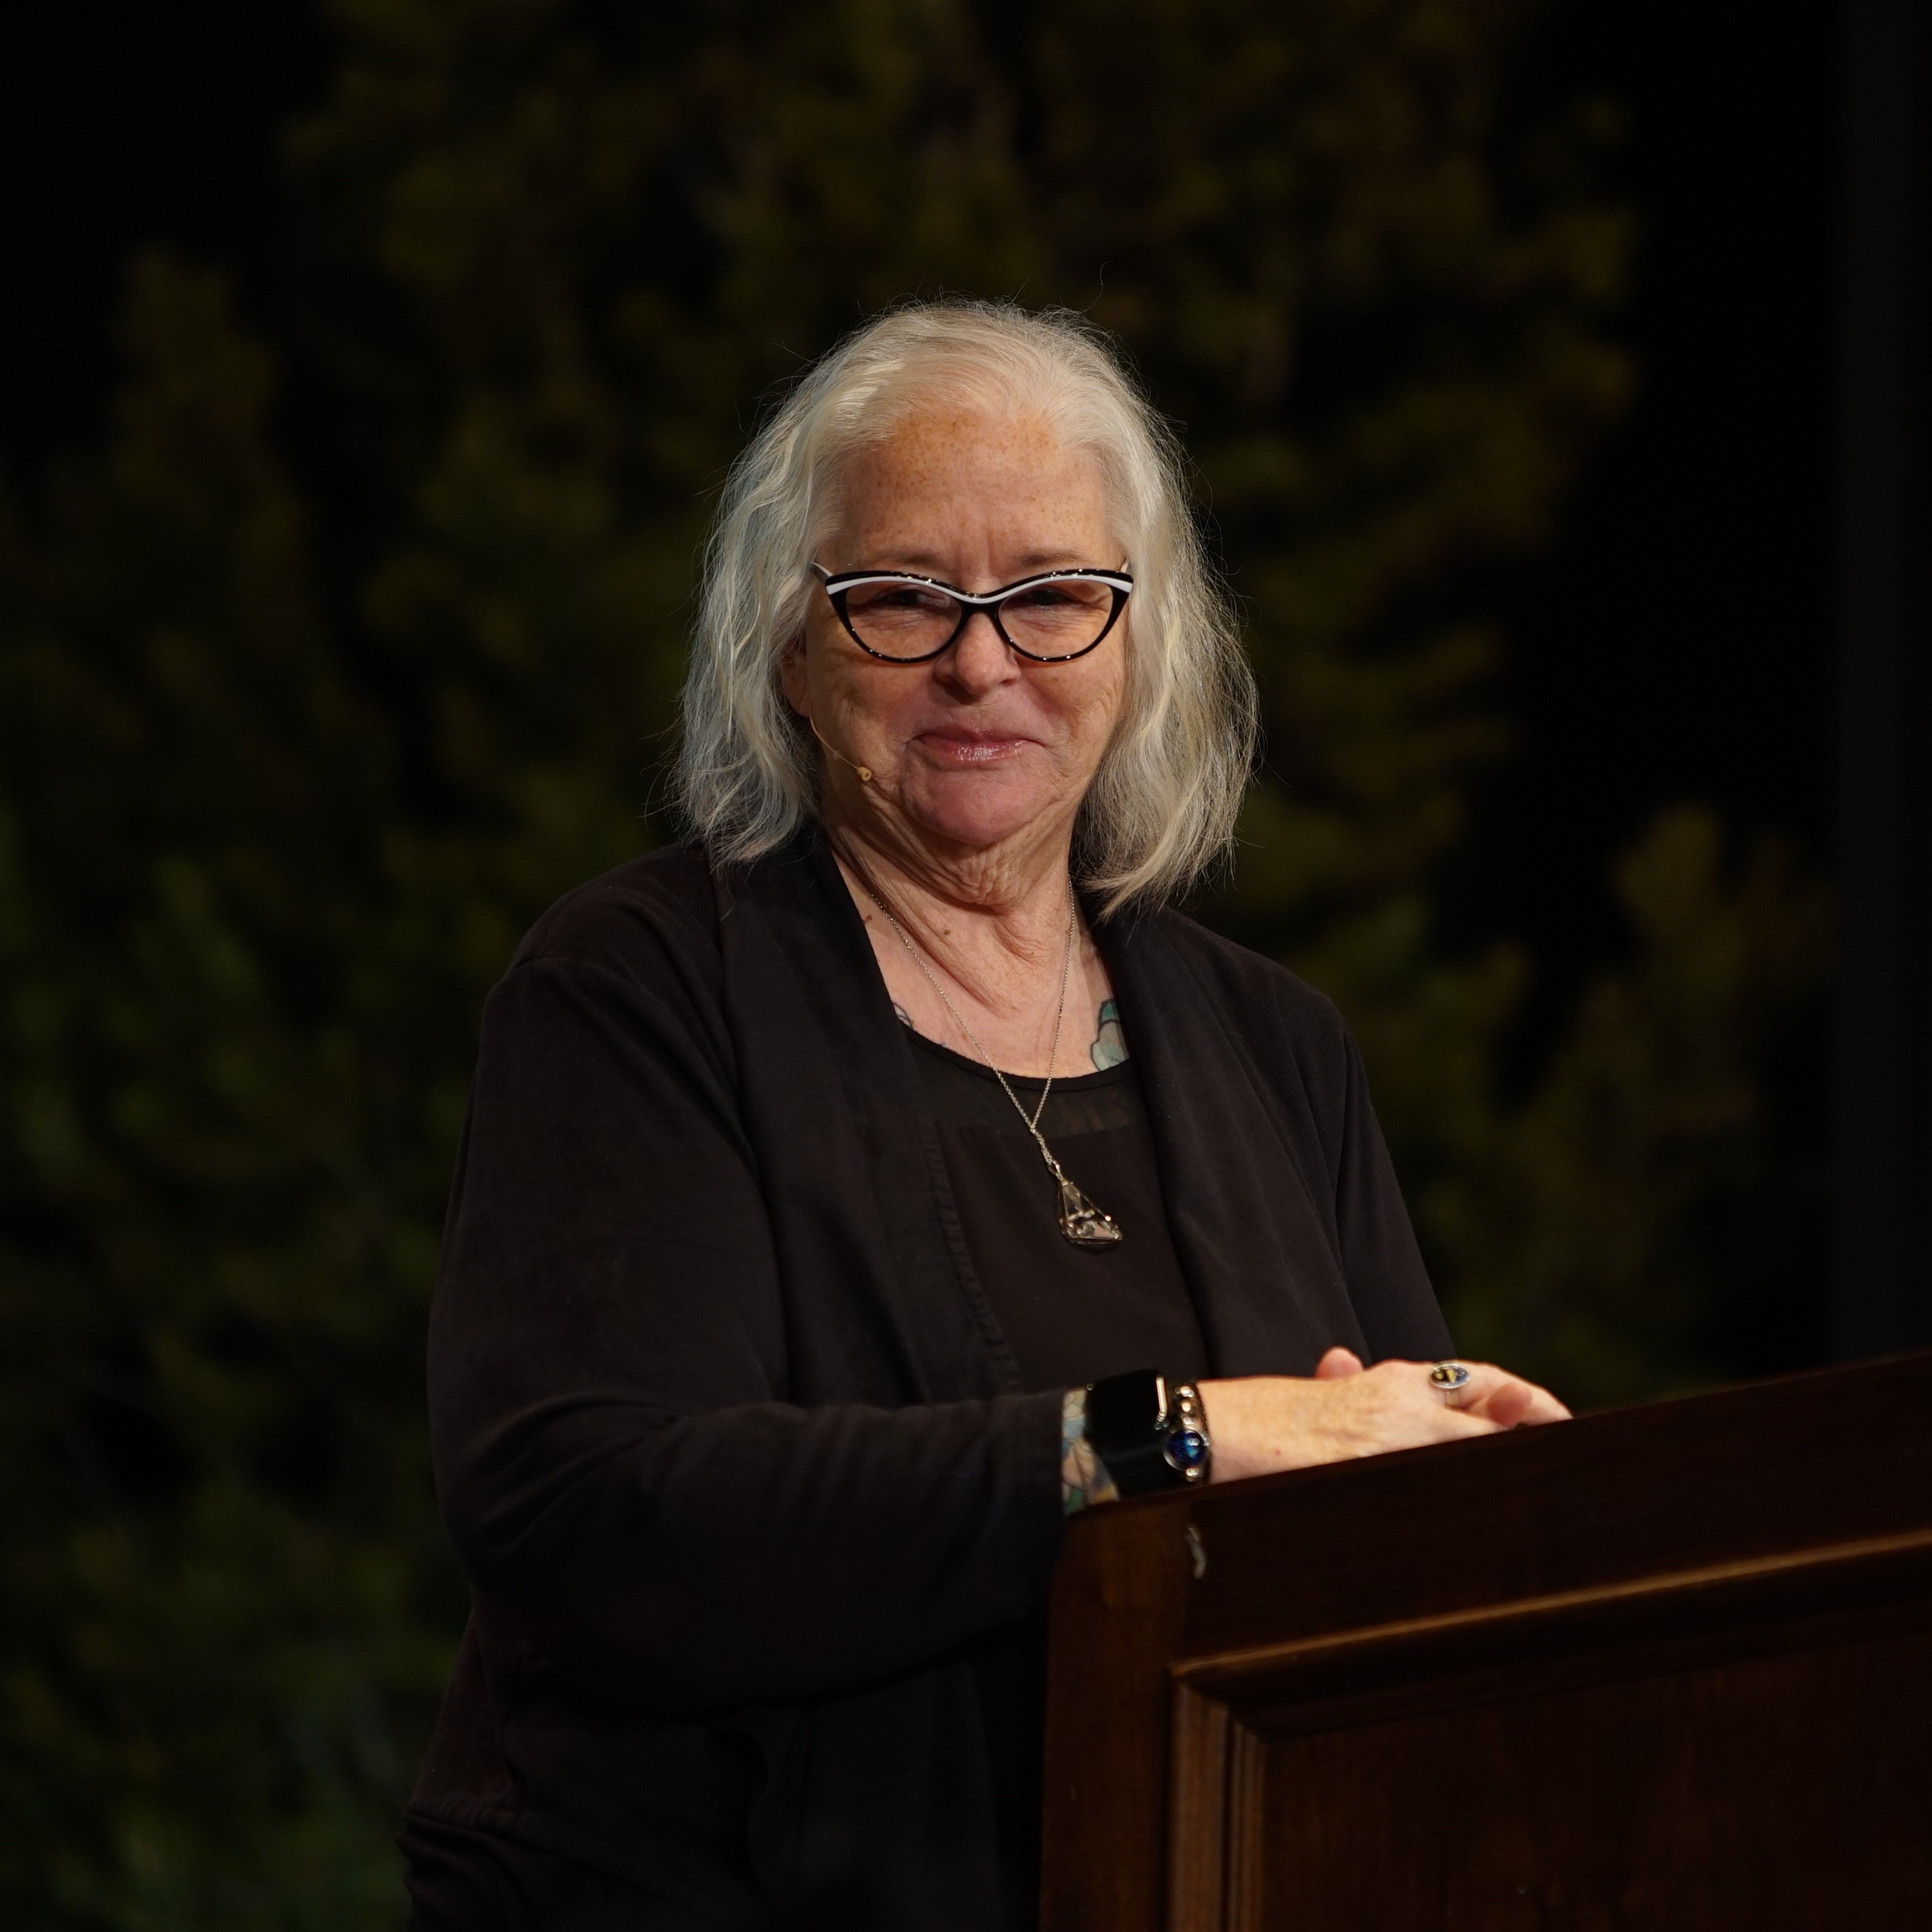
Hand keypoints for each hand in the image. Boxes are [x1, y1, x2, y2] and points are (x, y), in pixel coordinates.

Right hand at [1198, 1349, 1570, 1482]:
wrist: (1211, 1431)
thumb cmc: (1256, 1419)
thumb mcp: (1314, 1395)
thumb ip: (1346, 1384)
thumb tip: (1344, 1359)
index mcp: (1390, 1382)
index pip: (1478, 1381)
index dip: (1525, 1403)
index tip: (1556, 1421)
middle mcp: (1401, 1406)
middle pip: (1494, 1418)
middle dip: (1536, 1436)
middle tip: (1580, 1465)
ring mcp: (1388, 1443)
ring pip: (1475, 1456)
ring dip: (1510, 1474)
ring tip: (1556, 1502)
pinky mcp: (1368, 1476)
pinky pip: (1433, 1496)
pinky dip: (1464, 1513)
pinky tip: (1492, 1541)